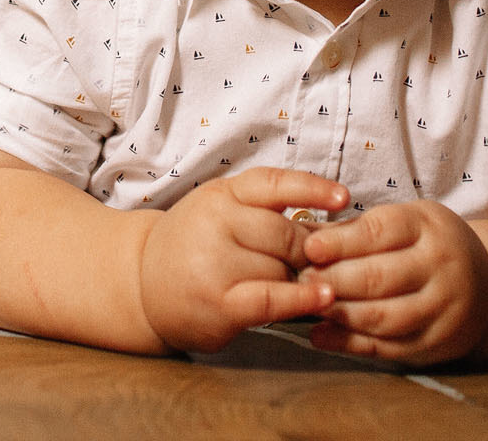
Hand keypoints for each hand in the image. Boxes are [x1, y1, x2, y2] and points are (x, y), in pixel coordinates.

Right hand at [136, 169, 345, 353]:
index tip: (344, 199)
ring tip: (304, 284)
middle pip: (286, 234)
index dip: (313, 190)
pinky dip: (301, 298)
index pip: (273, 184)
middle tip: (317, 262)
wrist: (142, 284)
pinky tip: (322, 297)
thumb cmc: (192, 245)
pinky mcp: (219, 304)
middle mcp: (215, 223)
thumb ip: (263, 211)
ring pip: (282, 268)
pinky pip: (272, 298)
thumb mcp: (220, 210)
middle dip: (309, 250)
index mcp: (220, 194)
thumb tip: (329, 227)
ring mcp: (214, 264)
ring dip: (300, 279)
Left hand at [298, 200, 487, 364]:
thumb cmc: (430, 244)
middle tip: (300, 278)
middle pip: (378, 278)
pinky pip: (387, 347)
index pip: (381, 232)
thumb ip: (357, 229)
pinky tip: (320, 336)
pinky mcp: (434, 346)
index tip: (309, 247)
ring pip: (381, 317)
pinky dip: (349, 344)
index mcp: (429, 228)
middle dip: (332, 279)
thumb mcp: (406, 221)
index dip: (341, 241)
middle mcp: (441, 269)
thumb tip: (300, 234)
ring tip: (307, 304)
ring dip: (338, 313)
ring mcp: (442, 311)